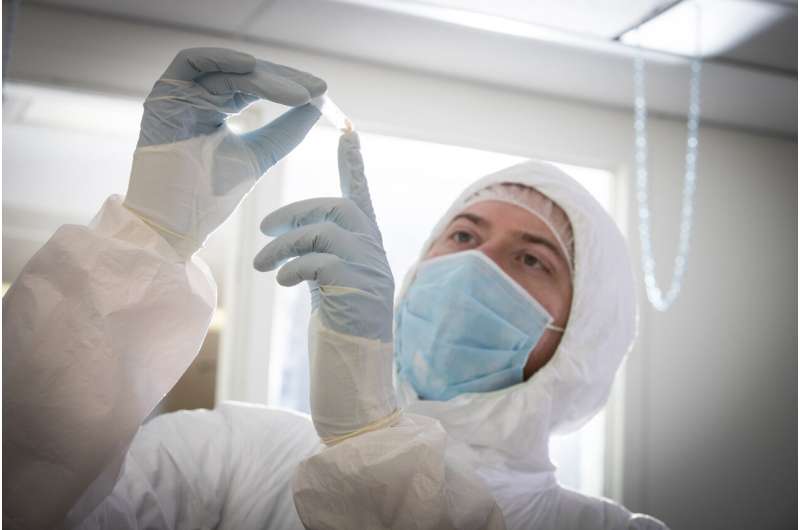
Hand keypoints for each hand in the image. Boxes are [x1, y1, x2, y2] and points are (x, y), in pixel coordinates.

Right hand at [124, 47, 325, 256]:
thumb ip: (287, 131)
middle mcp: (197, 96)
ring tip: (297, 94)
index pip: (257, 84)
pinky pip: (190, 61)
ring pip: (227, 69)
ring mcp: (180, 93)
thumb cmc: (211, 195)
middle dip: (284, 79)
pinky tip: (251, 66)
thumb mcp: (260, 155)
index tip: (322, 93)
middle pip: (245, 73)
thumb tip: (318, 106)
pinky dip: (221, 58)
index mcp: (216, 108)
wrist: (175, 221)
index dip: (289, 84)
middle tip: (315, 90)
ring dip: (265, 77)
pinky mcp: (163, 94)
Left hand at [254, 131, 393, 342]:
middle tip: (264, 228)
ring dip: (284, 245)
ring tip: (260, 266)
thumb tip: (293, 234)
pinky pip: (320, 263)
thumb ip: (320, 255)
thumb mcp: (326, 286)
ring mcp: (370, 273)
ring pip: (325, 233)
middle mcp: (374, 255)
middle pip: (338, 207)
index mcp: (366, 248)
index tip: (347, 131)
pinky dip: (293, 266)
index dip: (353, 164)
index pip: (361, 196)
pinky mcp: (358, 292)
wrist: (354, 377)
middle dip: (296, 211)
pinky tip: (280, 281)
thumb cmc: (337, 332)